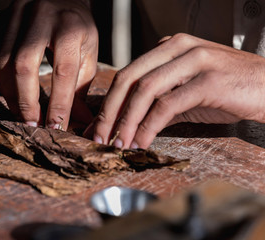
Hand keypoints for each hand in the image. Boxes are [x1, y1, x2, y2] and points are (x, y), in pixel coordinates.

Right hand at [0, 0, 97, 128]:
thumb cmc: (76, 29)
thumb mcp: (88, 54)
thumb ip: (81, 87)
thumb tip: (79, 122)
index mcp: (70, 27)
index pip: (63, 71)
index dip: (58, 103)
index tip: (56, 127)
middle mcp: (41, 17)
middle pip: (24, 65)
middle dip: (26, 101)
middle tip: (31, 124)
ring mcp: (16, 16)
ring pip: (2, 61)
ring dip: (10, 94)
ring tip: (20, 113)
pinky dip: (0, 81)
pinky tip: (11, 93)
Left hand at [87, 33, 264, 148]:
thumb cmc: (227, 92)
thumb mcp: (185, 94)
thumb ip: (157, 103)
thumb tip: (127, 124)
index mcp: (168, 47)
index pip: (128, 74)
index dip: (109, 102)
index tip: (98, 128)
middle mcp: (177, 47)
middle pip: (129, 79)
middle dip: (110, 111)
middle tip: (99, 137)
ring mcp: (194, 60)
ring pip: (145, 90)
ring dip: (127, 121)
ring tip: (118, 143)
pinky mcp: (208, 80)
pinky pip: (168, 104)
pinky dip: (150, 126)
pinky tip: (143, 141)